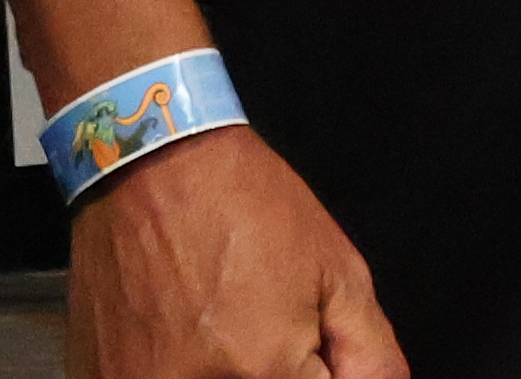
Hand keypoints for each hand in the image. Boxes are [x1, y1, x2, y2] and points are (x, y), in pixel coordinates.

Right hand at [66, 127, 405, 378]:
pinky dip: (180, 369)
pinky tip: (183, 330)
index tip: (308, 343)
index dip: (319, 370)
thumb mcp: (339, 272)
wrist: (150, 162)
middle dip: (275, 369)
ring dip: (226, 368)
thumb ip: (370, 358)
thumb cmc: (240, 204)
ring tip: (216, 321)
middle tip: (258, 321)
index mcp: (266, 373)